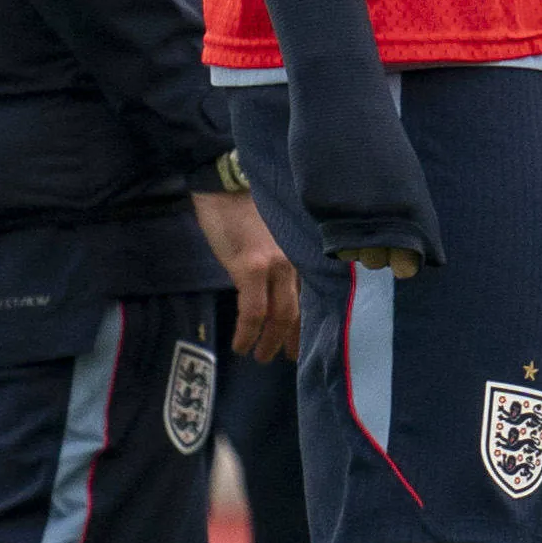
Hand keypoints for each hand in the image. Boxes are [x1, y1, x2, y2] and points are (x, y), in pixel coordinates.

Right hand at [194, 184, 299, 358]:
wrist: (227, 184)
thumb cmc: (246, 208)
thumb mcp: (274, 238)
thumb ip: (281, 262)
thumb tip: (275, 292)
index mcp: (303, 254)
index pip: (314, 296)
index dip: (311, 323)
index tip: (306, 342)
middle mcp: (297, 261)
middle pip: (301, 311)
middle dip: (294, 338)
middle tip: (289, 357)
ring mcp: (277, 265)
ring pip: (282, 315)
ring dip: (271, 341)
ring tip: (262, 356)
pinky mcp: (251, 267)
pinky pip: (254, 310)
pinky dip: (248, 331)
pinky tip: (241, 344)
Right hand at [286, 73, 436, 279]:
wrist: (342, 101)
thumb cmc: (378, 137)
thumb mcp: (404, 175)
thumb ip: (406, 216)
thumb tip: (411, 258)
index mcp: (413, 207)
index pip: (411, 262)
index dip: (405, 263)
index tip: (403, 260)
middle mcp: (383, 215)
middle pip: (377, 261)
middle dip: (375, 251)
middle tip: (369, 220)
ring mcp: (348, 211)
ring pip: (348, 249)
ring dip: (349, 237)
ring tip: (350, 197)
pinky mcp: (316, 203)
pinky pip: (322, 227)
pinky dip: (327, 213)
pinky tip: (330, 182)